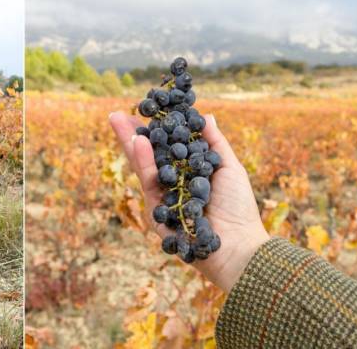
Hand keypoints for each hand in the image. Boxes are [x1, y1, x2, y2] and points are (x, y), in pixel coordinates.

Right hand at [109, 111, 269, 291]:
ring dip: (133, 146)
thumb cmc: (239, 208)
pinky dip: (144, 163)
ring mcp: (161, 201)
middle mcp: (171, 186)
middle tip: (116, 115)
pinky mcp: (156, 215)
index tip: (146, 110)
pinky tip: (140, 145)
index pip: (165, 149)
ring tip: (125, 125)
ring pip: (143, 169)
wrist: (240, 245)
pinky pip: (149, 185)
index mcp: (186, 174)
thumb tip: (205, 114)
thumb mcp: (229, 167)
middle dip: (130, 136)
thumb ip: (214, 142)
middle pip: (146, 157)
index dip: (154, 130)